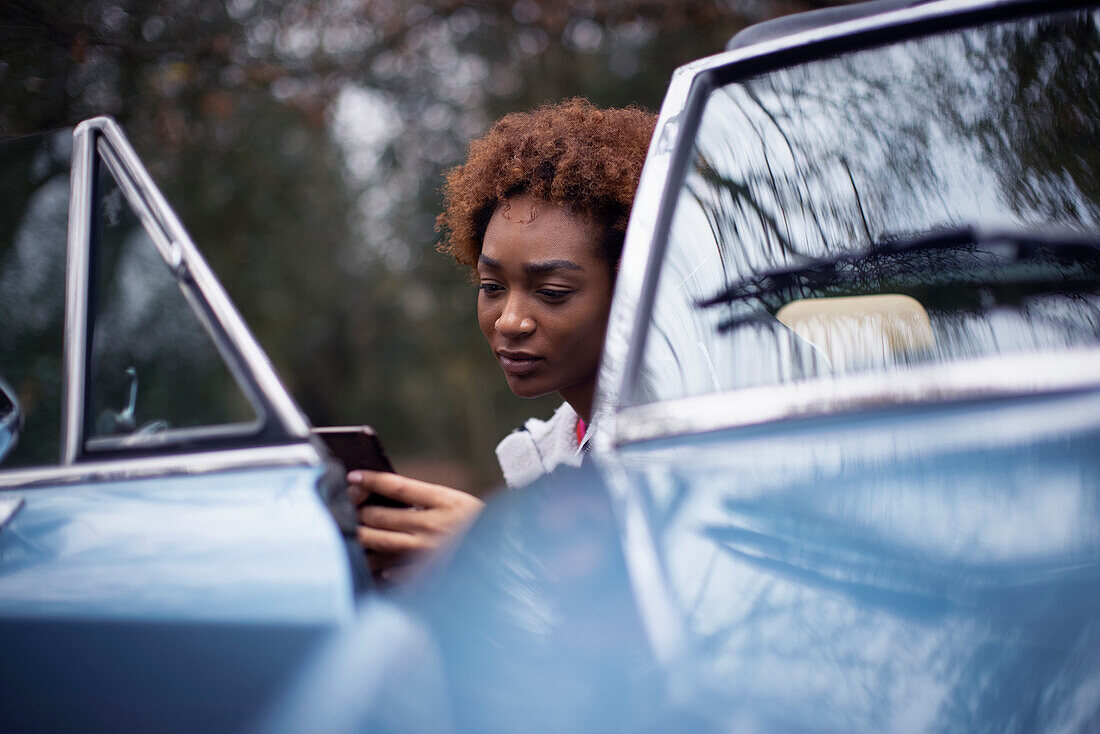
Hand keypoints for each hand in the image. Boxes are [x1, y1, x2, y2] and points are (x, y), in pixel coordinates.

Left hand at [347, 470, 484, 584]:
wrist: (506, 557)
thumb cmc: (479, 527)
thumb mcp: (458, 503)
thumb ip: (426, 499)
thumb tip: (387, 495)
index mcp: (445, 502)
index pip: (398, 486)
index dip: (372, 480)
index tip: (354, 475)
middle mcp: (433, 526)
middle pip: (381, 515)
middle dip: (358, 508)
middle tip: (347, 504)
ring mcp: (426, 552)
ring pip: (379, 542)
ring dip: (359, 535)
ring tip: (349, 530)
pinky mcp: (424, 574)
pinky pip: (389, 569)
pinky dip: (376, 564)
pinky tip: (369, 559)